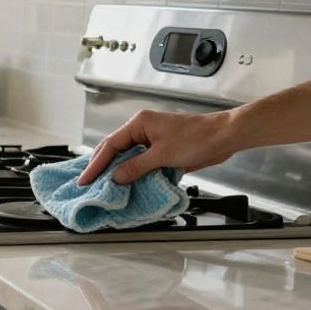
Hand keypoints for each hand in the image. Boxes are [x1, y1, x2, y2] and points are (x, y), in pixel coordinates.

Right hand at [76, 109, 237, 185]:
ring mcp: (152, 140)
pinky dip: (133, 173)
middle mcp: (143, 130)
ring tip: (103, 185)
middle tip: (88, 183)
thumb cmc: (197, 138)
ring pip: (127, 157)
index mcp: (139, 124)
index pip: (110, 145)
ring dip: (117, 171)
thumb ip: (136, 167)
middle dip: (101, 166)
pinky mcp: (162, 150)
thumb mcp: (162, 155)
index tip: (85, 179)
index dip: (96, 164)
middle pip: (115, 149)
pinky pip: (141, 163)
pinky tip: (126, 184)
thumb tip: (116, 177)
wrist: (224, 137)